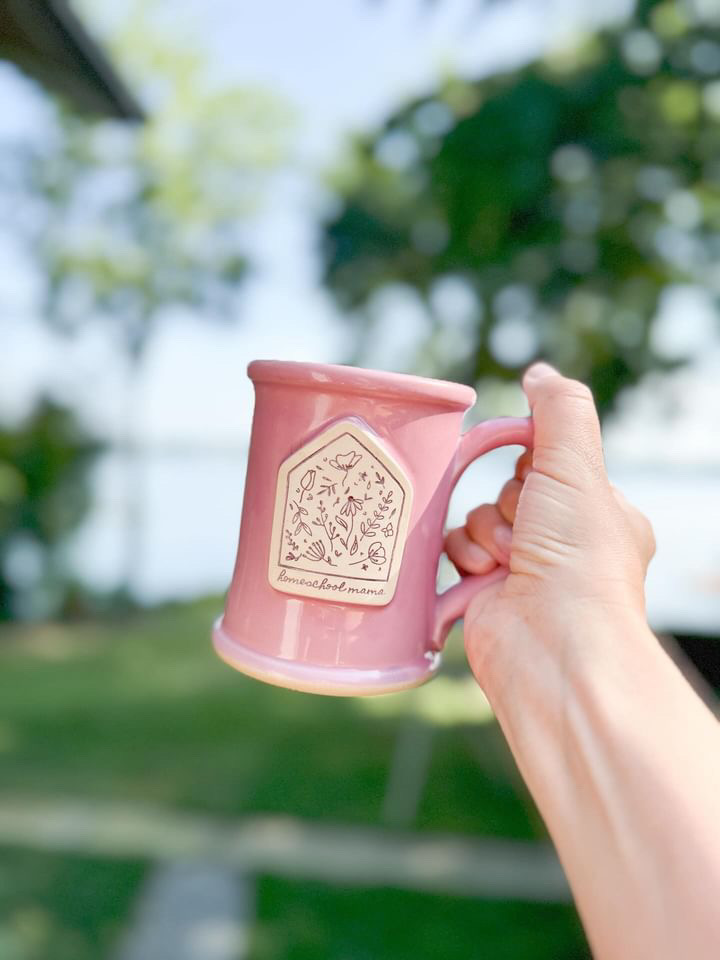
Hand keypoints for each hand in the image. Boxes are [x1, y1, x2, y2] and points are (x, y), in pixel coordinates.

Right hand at [445, 362, 655, 691]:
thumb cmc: (579, 561)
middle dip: (509, 502)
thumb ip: (560, 410)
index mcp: (598, 514)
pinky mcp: (483, 591)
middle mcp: (562, 543)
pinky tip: (484, 577)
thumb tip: (538, 373)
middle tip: (527, 527)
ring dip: (485, 532)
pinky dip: (464, 556)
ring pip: (476, 515)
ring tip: (507, 562)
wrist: (552, 646)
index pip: (550, 462)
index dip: (533, 463)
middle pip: (508, 487)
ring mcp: (522, 569)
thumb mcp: (578, 467)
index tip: (533, 475)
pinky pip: (455, 548)